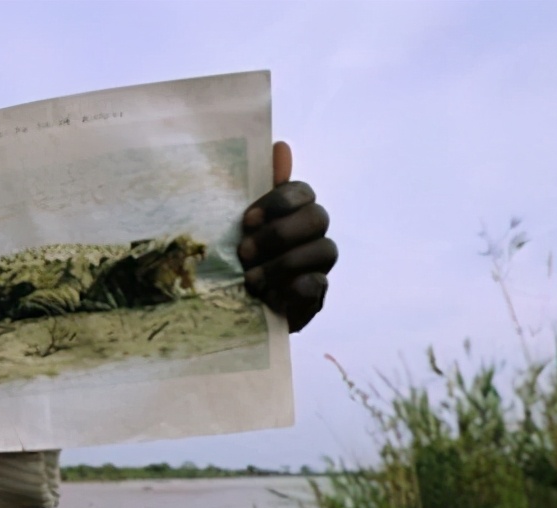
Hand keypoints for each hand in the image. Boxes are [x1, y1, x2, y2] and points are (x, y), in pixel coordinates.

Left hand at [237, 142, 337, 332]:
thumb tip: (281, 146)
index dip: (277, 202)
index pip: (302, 191)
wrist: (232, 311)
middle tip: (243, 252)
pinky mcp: (316, 297)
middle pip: (317, 218)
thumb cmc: (236, 260)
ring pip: (324, 250)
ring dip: (283, 264)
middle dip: (280, 234)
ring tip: (250, 280)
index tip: (246, 221)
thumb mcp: (239, 226)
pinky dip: (296, 289)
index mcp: (294, 211)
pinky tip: (272, 296)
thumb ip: (259, 187)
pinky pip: (319, 286)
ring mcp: (319, 265)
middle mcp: (313, 234)